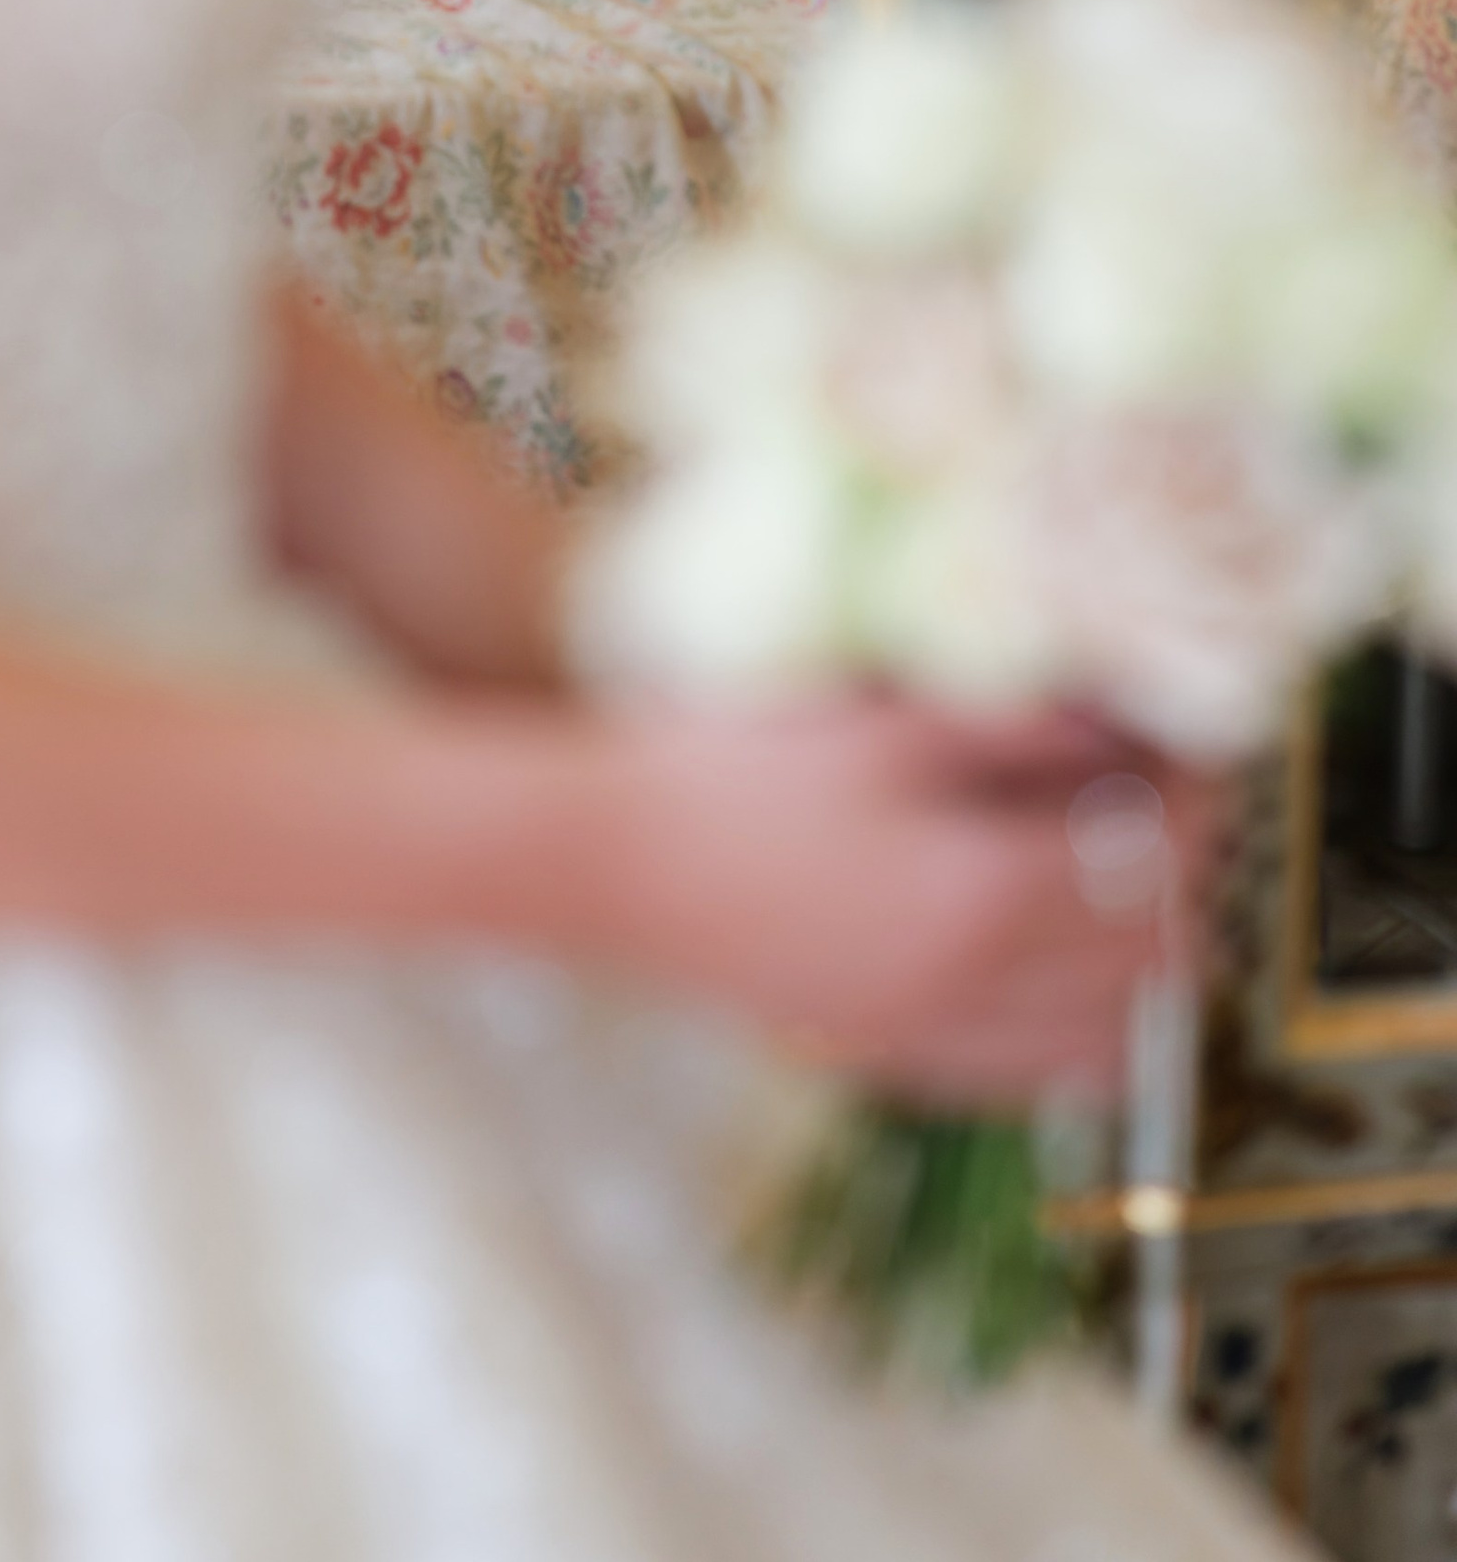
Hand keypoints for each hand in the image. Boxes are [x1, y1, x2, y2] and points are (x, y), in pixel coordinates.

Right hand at [582, 689, 1219, 1106]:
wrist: (600, 863)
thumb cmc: (726, 768)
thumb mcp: (872, 720)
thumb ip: (1006, 726)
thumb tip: (1118, 727)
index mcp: (981, 894)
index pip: (1152, 862)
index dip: (1195, 801)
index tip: (1193, 745)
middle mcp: (975, 990)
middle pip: (1153, 961)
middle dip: (1186, 883)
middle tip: (1168, 806)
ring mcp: (930, 1038)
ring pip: (1108, 1041)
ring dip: (1142, 968)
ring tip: (1120, 886)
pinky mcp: (885, 1057)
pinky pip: (1030, 1077)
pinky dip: (1077, 1032)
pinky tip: (1051, 968)